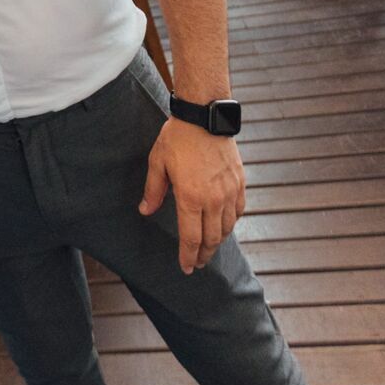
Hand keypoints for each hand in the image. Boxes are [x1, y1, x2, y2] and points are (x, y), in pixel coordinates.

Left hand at [139, 118, 245, 273]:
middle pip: (211, 239)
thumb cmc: (178, 138)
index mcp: (190, 198)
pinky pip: (238, 212)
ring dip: (217, 242)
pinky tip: (223, 225)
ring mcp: (229, 192)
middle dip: (203, 255)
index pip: (191, 239)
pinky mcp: (239, 183)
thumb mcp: (157, 163)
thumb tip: (145, 211)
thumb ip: (153, 191)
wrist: (205, 115)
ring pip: (226, 228)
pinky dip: (230, 223)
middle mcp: (213, 200)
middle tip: (197, 264)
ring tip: (208, 248)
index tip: (186, 268)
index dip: (188, 257)